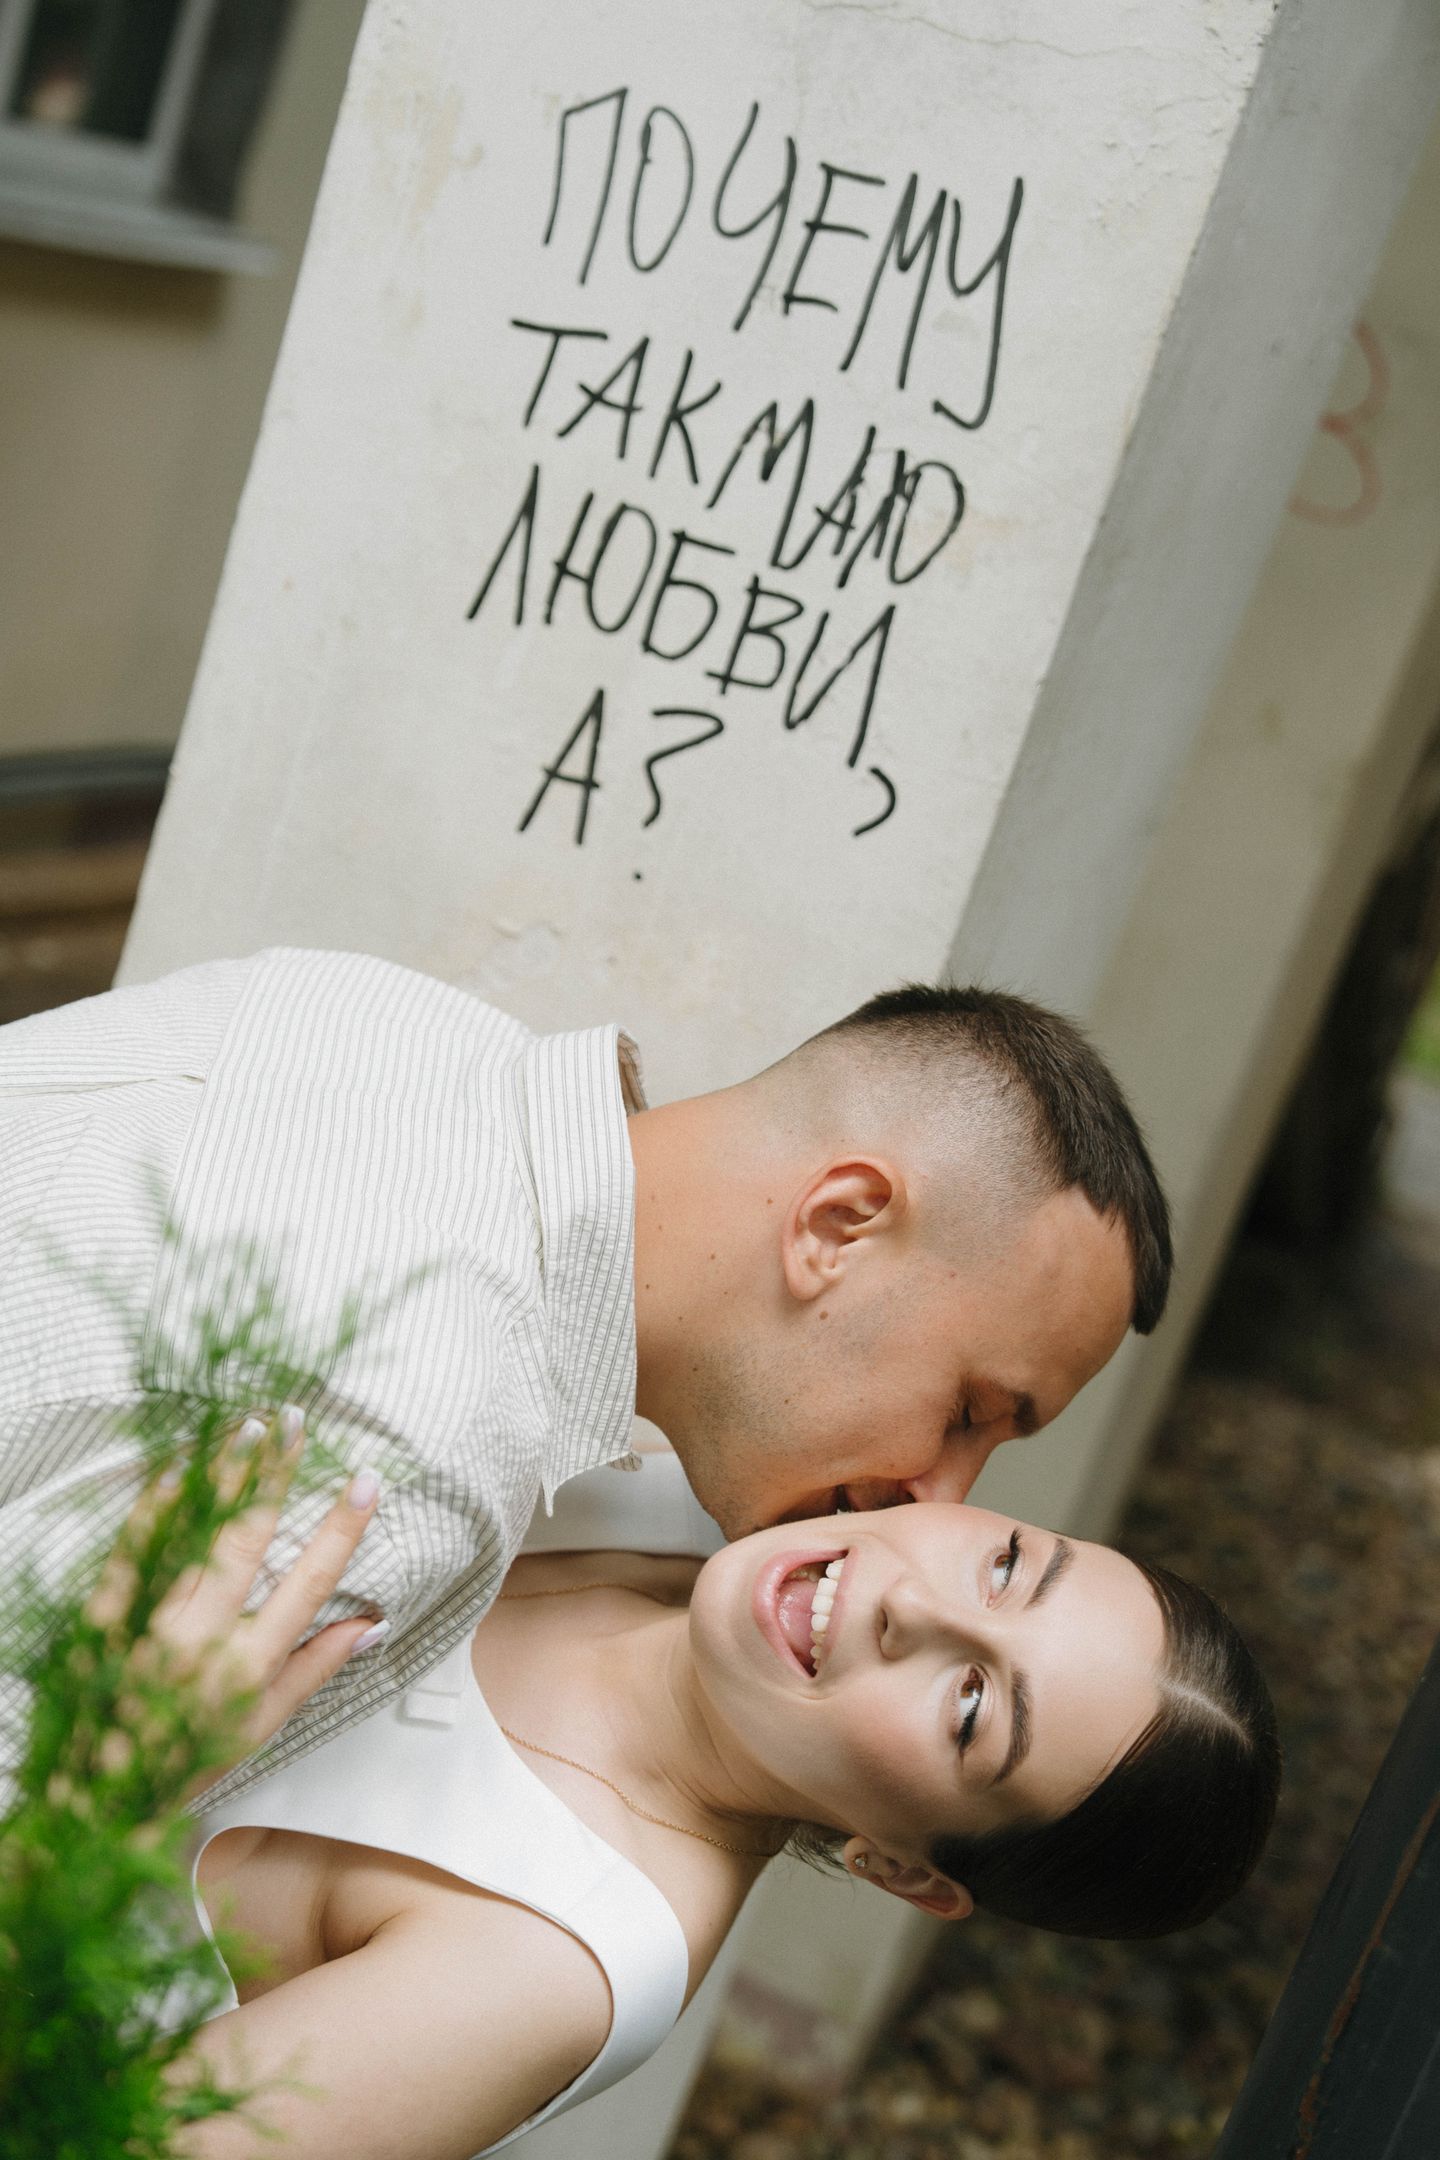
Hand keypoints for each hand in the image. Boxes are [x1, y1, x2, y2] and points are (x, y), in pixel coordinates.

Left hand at [85, 1414, 384, 1801]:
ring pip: (193, 1534)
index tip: (366, 1481)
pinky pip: (133, 1548)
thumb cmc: (186, 1757)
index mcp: (247, 1667)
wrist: (96, 1795)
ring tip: (246, 1425)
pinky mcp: (104, 1616)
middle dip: (276, 1474)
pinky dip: (155, 1504)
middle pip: (249, 1541)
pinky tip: (176, 1466)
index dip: (342, 1529)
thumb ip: (316, 1667)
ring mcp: (149, 1625)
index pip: (309, 1583)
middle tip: (295, 1421)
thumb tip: (371, 1623)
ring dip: (223, 1474)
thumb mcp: (263, 1724)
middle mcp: (201, 1641)